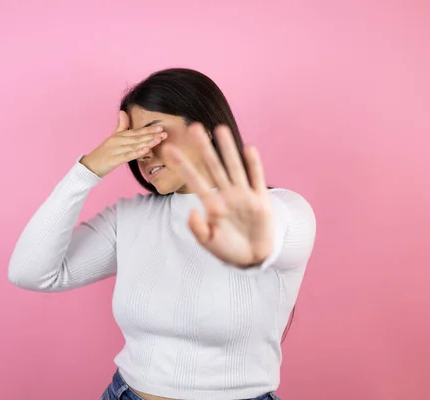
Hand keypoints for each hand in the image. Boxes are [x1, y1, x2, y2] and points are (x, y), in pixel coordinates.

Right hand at [81, 111, 166, 176]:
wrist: (91, 165)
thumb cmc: (104, 152)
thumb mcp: (113, 138)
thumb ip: (121, 126)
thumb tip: (123, 111)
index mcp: (119, 136)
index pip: (136, 132)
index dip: (148, 129)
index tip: (160, 127)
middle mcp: (118, 140)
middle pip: (137, 137)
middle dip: (151, 135)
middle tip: (163, 133)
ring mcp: (116, 149)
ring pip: (134, 145)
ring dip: (147, 142)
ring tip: (158, 140)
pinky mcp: (114, 159)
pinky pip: (127, 155)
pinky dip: (137, 152)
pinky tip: (146, 150)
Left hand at [163, 124, 273, 267]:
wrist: (252, 257)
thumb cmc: (228, 248)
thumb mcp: (208, 242)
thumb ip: (198, 229)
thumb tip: (193, 212)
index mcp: (212, 204)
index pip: (194, 180)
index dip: (182, 165)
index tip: (168, 150)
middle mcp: (227, 194)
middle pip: (213, 167)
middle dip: (204, 148)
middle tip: (193, 128)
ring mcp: (244, 195)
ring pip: (234, 167)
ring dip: (228, 149)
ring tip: (220, 129)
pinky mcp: (260, 200)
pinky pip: (257, 179)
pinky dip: (253, 164)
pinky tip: (248, 148)